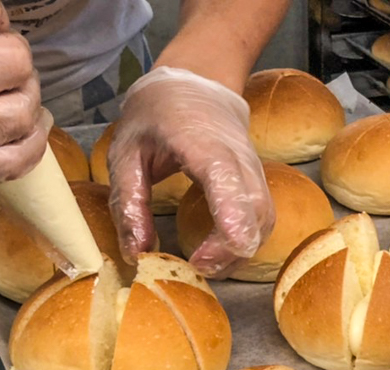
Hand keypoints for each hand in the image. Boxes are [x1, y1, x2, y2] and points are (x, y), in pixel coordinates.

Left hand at [108, 67, 274, 278]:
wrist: (196, 83)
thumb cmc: (156, 116)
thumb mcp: (125, 152)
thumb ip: (129, 203)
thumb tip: (137, 252)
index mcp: (202, 142)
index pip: (227, 181)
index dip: (230, 219)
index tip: (217, 254)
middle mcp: (239, 157)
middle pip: (255, 209)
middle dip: (231, 249)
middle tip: (196, 266)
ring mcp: (255, 170)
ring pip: (264, 218)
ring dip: (241, 250)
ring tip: (206, 264)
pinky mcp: (260, 182)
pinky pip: (264, 218)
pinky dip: (248, 241)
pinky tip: (221, 253)